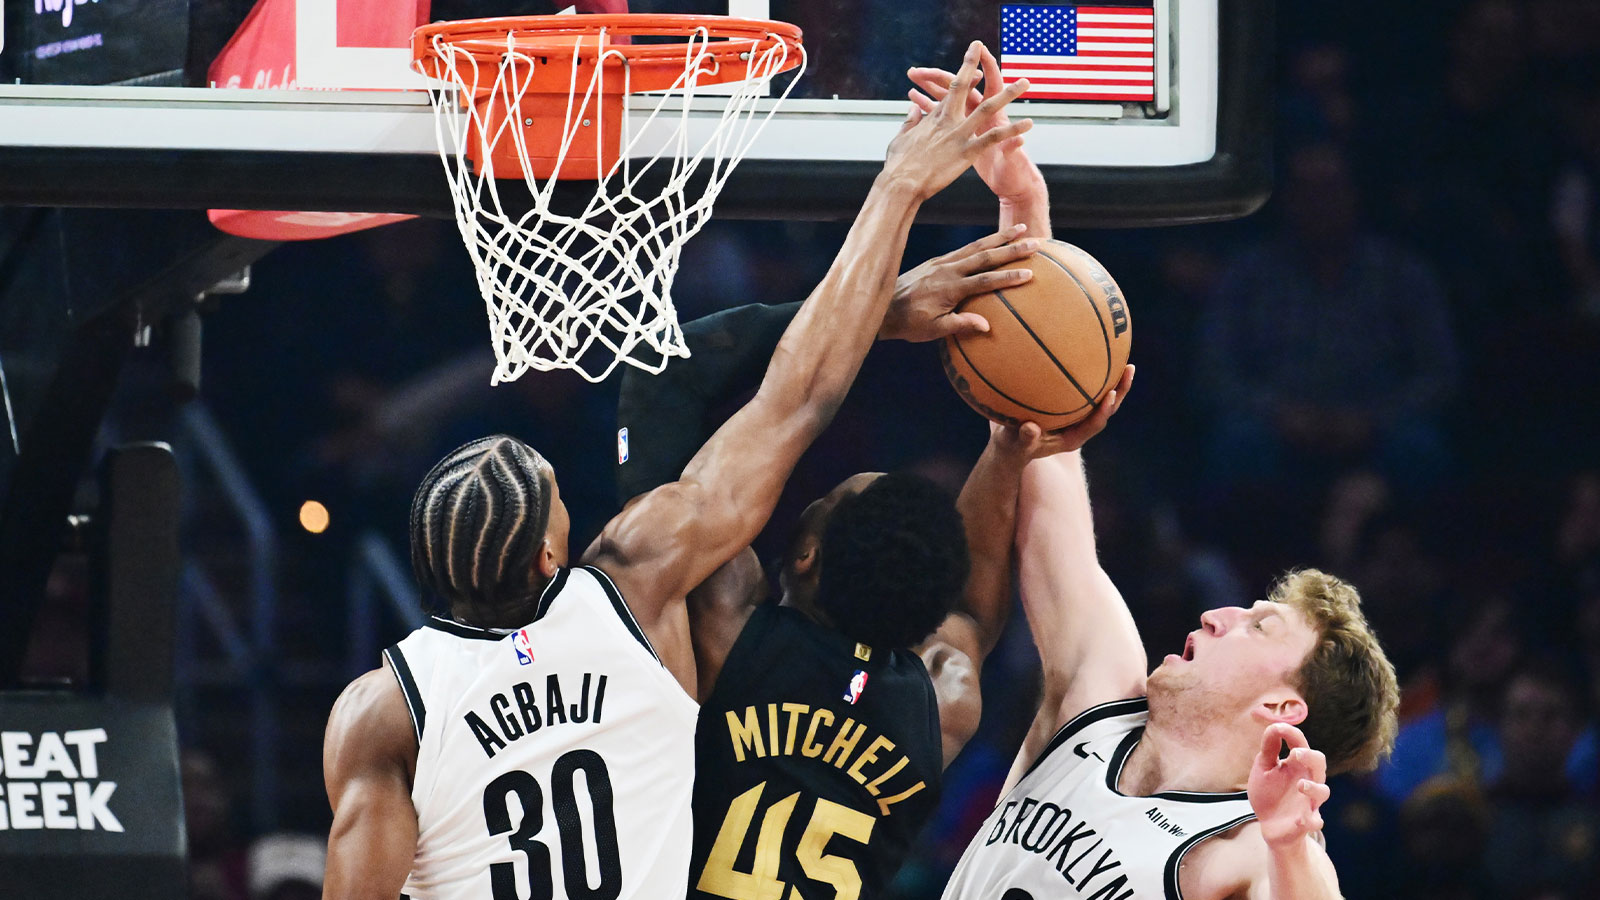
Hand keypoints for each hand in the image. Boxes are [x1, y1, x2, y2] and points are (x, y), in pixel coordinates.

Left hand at [880, 225, 1037, 340]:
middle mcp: (947, 270)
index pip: (983, 281)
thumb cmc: (909, 324)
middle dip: (1011, 249)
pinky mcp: (938, 261)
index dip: (1006, 277)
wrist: (883, 307)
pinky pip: (965, 248)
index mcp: (948, 289)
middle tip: (1035, 242)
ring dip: (1000, 237)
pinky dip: (983, 242)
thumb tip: (986, 325)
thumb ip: (959, 325)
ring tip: (1021, 229)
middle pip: (985, 256)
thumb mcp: (932, 330)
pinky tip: (996, 239)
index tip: (1028, 274)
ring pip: (976, 246)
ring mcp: (942, 263)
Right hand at [883, 42, 1032, 199]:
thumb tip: (913, 107)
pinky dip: (1012, 131)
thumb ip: (910, 121)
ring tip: (1025, 82)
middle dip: (974, 65)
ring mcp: (959, 134)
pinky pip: (994, 138)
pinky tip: (1028, 124)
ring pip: (988, 107)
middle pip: (964, 86)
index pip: (950, 90)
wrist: (901, 184)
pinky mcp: (967, 152)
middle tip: (983, 48)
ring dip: (1008, 94)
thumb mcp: (901, 138)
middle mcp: (948, 120)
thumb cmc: (898, 165)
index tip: (974, 65)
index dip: (962, 75)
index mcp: (934, 117)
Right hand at [992, 365, 1134, 458]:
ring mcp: (1076, 417)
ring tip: (1123, 359)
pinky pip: (1086, 391)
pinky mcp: (1070, 408)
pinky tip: (1092, 354)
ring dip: (1113, 381)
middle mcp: (1079, 427)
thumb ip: (1023, 438)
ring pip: (1100, 399)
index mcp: (1072, 438)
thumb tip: (1030, 428)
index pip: (1095, 424)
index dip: (1104, 410)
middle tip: (1129, 367)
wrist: (1010, 447)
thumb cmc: (1012, 445)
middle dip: (1119, 390)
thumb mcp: (1014, 444)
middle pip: (1106, 409)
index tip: (1110, 393)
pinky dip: (1093, 376)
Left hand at [1248, 723, 1330, 849]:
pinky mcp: (1306, 822)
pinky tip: (1300, 818)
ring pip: (1323, 792)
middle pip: (1319, 764)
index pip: (1300, 744)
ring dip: (1313, 788)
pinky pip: (1314, 821)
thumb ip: (1270, 748)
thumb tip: (1275, 724)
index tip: (1279, 728)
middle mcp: (1307, 780)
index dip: (1292, 734)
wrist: (1269, 826)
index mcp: (1296, 765)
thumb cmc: (1269, 793)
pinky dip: (1309, 820)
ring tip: (1300, 785)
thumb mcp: (1264, 768)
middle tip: (1295, 754)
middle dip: (1310, 757)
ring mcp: (1308, 802)